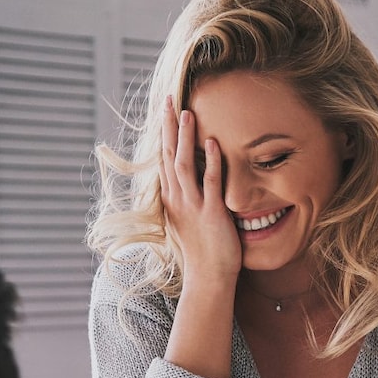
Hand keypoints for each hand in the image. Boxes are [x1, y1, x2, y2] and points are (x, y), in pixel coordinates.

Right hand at [157, 98, 240, 289]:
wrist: (208, 279)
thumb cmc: (202, 252)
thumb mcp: (189, 220)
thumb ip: (187, 198)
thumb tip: (188, 182)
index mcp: (171, 198)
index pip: (163, 158)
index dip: (164, 133)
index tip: (165, 109)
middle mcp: (177, 199)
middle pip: (167, 154)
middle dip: (167, 125)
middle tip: (168, 98)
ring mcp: (192, 205)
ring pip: (183, 164)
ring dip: (184, 137)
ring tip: (187, 112)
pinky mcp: (211, 213)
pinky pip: (210, 183)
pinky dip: (211, 161)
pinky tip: (214, 142)